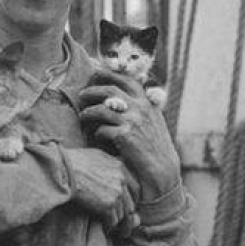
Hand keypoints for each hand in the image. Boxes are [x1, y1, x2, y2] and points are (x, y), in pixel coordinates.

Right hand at [65, 148, 140, 230]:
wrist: (62, 170)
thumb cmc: (71, 162)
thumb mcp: (95, 156)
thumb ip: (107, 165)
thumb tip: (110, 170)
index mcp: (119, 167)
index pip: (134, 187)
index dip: (131, 199)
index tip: (127, 207)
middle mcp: (122, 179)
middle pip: (131, 203)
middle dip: (128, 214)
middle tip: (125, 224)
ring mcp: (117, 193)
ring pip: (123, 214)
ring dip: (118, 223)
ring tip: (117, 232)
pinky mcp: (108, 205)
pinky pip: (113, 221)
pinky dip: (109, 227)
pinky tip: (105, 229)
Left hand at [79, 72, 180, 199]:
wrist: (163, 170)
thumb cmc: (156, 148)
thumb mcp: (153, 122)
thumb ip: (141, 109)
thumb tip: (122, 98)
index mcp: (148, 103)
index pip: (127, 80)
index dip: (109, 75)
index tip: (96, 76)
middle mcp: (140, 109)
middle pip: (110, 90)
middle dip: (92, 90)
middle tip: (82, 95)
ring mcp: (132, 122)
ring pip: (101, 109)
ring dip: (88, 112)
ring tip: (82, 116)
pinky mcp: (124, 137)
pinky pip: (101, 130)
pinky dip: (96, 133)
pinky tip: (96, 137)